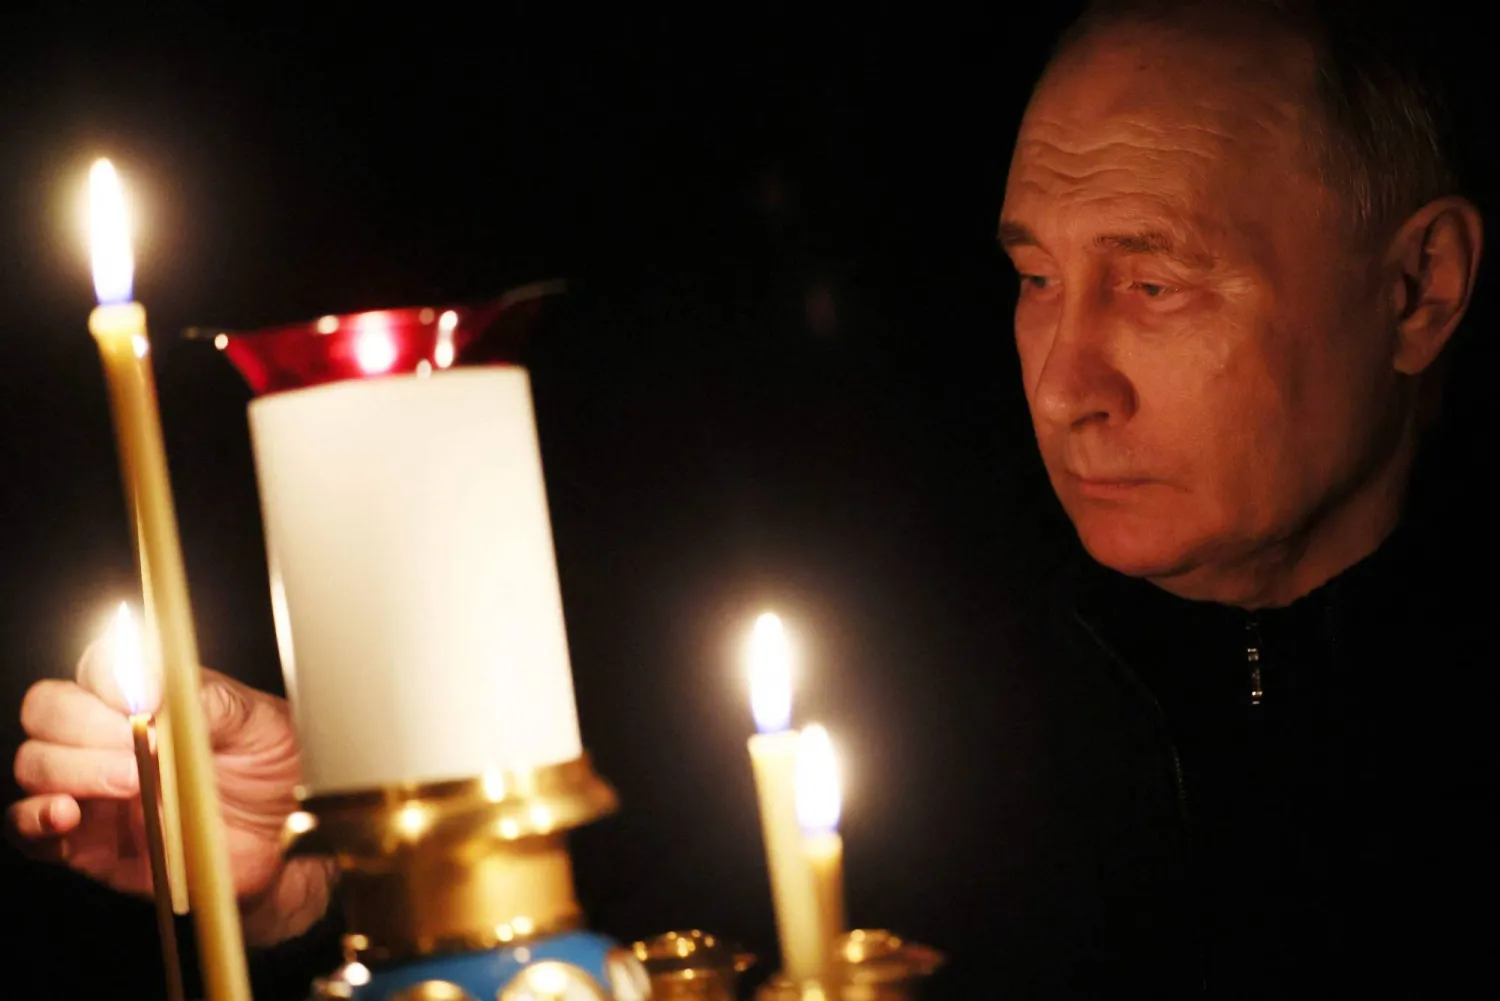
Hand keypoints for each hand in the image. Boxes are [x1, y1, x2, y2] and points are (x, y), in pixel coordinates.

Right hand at [7, 640, 333, 945]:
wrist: (288, 843)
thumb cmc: (275, 773)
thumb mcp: (262, 725)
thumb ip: (211, 701)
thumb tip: (155, 685)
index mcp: (151, 695)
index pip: (99, 664)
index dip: (108, 673)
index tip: (140, 695)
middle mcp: (111, 736)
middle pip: (50, 709)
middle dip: (85, 724)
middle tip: (139, 745)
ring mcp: (94, 788)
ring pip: (36, 764)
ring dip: (71, 770)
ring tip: (132, 782)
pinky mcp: (86, 842)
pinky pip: (28, 828)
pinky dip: (34, 818)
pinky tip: (69, 815)